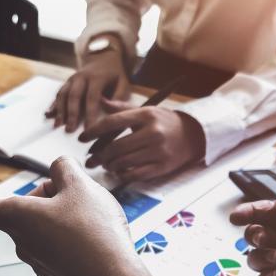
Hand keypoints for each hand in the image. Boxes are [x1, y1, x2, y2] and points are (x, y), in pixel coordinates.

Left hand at [0, 158, 140, 275]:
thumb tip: (59, 169)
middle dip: (50, 198)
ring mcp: (39, 262)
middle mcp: (22, 241)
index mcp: (17, 216)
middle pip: (27, 211)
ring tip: (93, 220)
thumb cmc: (92, 231)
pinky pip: (61, 249)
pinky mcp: (58, 275)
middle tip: (77, 196)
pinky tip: (97, 240)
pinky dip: (75, 240)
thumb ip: (65, 169)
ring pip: (46, 229)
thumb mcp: (80, 185)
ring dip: (64, 219)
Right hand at [47, 46, 130, 131]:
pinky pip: (59, 93)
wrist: (104, 58)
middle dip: (71, 114)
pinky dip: (53, 104)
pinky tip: (48, 115)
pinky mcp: (67, 82)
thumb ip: (118, 96)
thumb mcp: (123, 82)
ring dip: (59, 110)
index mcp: (97, 77)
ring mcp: (72, 79)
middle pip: (74, 96)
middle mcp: (82, 77)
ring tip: (57, 125)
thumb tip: (109, 109)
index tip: (88, 129)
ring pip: (63, 94)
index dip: (89, 114)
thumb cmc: (115, 75)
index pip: (92, 98)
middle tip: (69, 130)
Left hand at [79, 101, 205, 181]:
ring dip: (110, 165)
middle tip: (92, 159)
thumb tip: (100, 100)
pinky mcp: (162, 166)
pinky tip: (120, 172)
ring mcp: (158, 151)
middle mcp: (152, 132)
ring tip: (106, 164)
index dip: (93, 131)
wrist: (193, 135)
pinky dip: (123, 175)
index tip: (82, 139)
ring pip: (123, 162)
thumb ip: (122, 108)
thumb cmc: (164, 122)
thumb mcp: (145, 110)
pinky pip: (135, 174)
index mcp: (145, 115)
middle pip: (115, 147)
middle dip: (100, 155)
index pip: (112, 123)